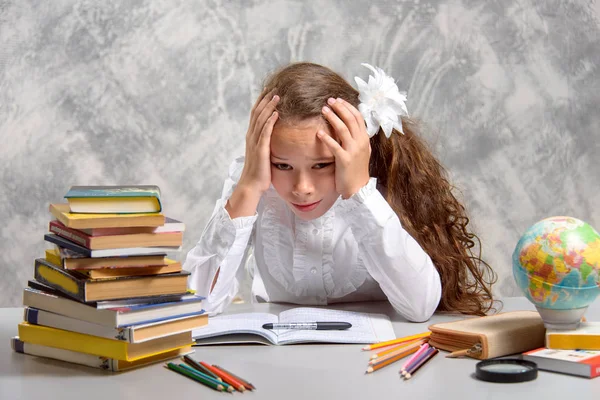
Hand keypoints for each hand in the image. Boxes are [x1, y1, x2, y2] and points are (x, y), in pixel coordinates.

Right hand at [226, 89, 278, 217]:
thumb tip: (276, 137)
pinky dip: (270, 121)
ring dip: (269, 106)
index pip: (256, 114)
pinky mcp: (260, 149)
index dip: (262, 101)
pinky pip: (265, 132)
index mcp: (251, 136)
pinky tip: (276, 113)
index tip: (269, 90)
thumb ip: (267, 143)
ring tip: (277, 95)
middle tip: (274, 86)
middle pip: (257, 112)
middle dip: (265, 98)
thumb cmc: (259, 172)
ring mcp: (255, 142)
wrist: (251, 185)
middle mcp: (251, 136)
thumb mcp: (263, 153)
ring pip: (261, 119)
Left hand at [317, 97, 370, 198]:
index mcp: (364, 139)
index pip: (358, 117)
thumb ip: (358, 138)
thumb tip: (353, 126)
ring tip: (323, 110)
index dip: (348, 107)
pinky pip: (335, 146)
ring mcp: (353, 151)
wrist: (358, 187)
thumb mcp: (362, 151)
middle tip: (329, 100)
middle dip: (340, 108)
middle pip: (351, 119)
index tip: (338, 100)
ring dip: (333, 118)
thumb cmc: (357, 169)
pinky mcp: (344, 160)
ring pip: (343, 129)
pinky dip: (327, 138)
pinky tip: (318, 132)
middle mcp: (361, 142)